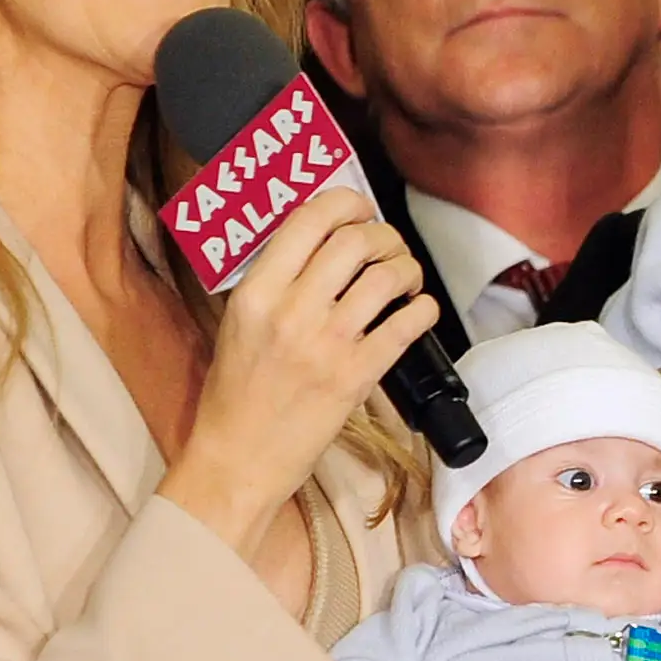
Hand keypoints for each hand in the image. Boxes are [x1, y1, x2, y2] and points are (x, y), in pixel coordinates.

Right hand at [160, 187, 436, 554]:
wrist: (238, 459)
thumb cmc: (236, 394)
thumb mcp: (238, 323)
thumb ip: (274, 282)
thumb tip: (319, 241)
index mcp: (256, 292)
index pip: (308, 220)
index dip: (345, 202)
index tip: (360, 207)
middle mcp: (291, 310)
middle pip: (355, 240)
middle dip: (383, 234)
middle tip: (388, 246)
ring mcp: (327, 343)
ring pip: (387, 276)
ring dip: (407, 268)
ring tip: (406, 278)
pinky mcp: (357, 376)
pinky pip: (406, 325)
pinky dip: (423, 309)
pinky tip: (418, 310)